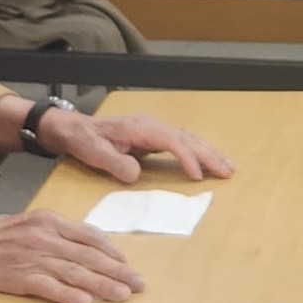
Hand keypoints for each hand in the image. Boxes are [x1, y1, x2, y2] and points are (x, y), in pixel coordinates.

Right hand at [0, 210, 142, 302]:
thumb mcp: (31, 223)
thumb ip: (59, 234)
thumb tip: (89, 248)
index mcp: (51, 221)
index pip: (91, 236)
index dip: (113, 253)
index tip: (128, 266)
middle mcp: (46, 237)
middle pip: (90, 256)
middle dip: (118, 272)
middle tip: (139, 285)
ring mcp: (33, 257)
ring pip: (76, 273)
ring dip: (102, 285)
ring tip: (123, 296)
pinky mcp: (19, 277)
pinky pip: (49, 287)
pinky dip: (69, 295)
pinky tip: (86, 302)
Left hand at [37, 106, 234, 184]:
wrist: (74, 129)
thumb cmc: (84, 140)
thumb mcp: (94, 153)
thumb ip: (114, 163)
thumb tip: (136, 173)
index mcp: (141, 128)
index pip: (172, 141)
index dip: (187, 158)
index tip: (198, 176)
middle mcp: (152, 125)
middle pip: (187, 138)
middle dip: (209, 155)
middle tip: (228, 172)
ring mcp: (154, 130)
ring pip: (188, 139)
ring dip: (208, 153)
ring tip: (227, 168)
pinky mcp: (153, 137)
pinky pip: (181, 143)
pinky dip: (197, 152)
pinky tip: (208, 161)